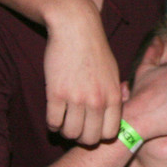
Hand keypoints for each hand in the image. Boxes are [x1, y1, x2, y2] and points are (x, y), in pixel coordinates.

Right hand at [43, 0, 121, 144]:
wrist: (76, 28)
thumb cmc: (95, 50)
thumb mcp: (113, 72)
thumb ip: (114, 95)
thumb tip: (113, 117)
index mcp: (113, 96)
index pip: (110, 133)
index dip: (100, 136)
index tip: (94, 129)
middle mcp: (97, 100)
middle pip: (90, 138)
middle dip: (82, 138)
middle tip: (77, 129)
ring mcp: (76, 98)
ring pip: (70, 133)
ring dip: (66, 131)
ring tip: (66, 122)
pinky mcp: (56, 93)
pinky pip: (53, 122)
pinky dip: (53, 124)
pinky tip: (54, 116)